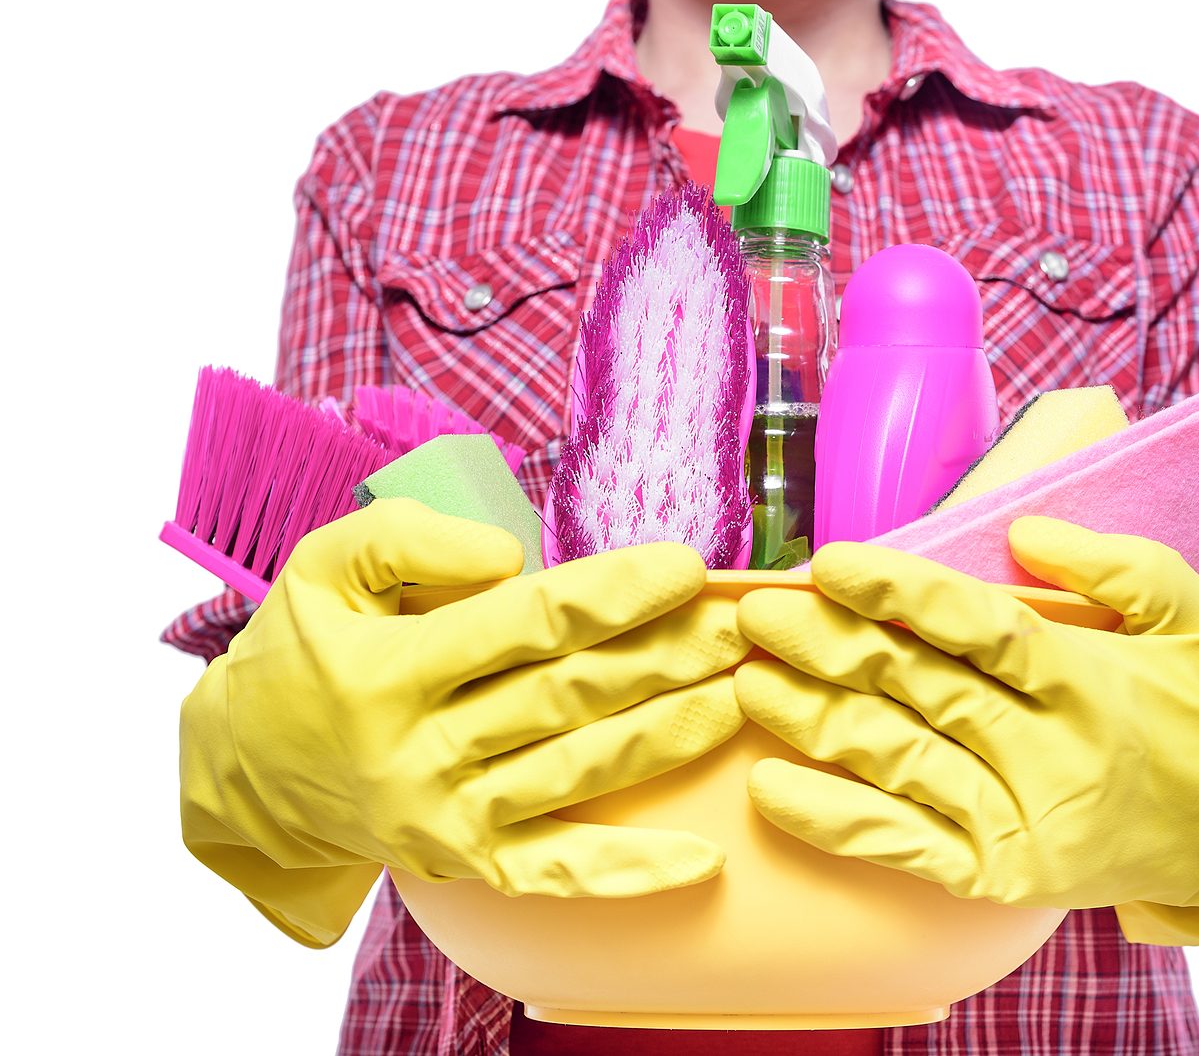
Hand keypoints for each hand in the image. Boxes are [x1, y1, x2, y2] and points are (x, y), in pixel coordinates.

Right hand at [181, 499, 749, 945]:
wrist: (239, 777)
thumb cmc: (298, 658)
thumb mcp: (319, 569)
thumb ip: (408, 540)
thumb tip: (512, 560)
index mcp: (390, 668)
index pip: (526, 623)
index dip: (614, 595)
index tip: (686, 567)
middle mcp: (422, 748)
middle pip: (570, 696)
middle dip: (667, 657)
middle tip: (744, 626)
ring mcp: (448, 816)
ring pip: (580, 771)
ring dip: (670, 734)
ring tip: (744, 694)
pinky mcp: (466, 861)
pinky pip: (556, 871)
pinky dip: (627, 871)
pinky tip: (700, 860)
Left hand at [733, 517, 1198, 944]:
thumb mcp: (1192, 618)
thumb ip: (1116, 566)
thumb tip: (1025, 530)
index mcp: (1090, 683)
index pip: (981, 628)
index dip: (900, 594)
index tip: (827, 562)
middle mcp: (1051, 754)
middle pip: (920, 691)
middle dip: (829, 648)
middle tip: (754, 614)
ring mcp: (1020, 822)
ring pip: (897, 762)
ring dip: (812, 722)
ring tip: (744, 681)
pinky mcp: (998, 876)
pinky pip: (903, 847)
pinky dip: (835, 821)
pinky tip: (771, 789)